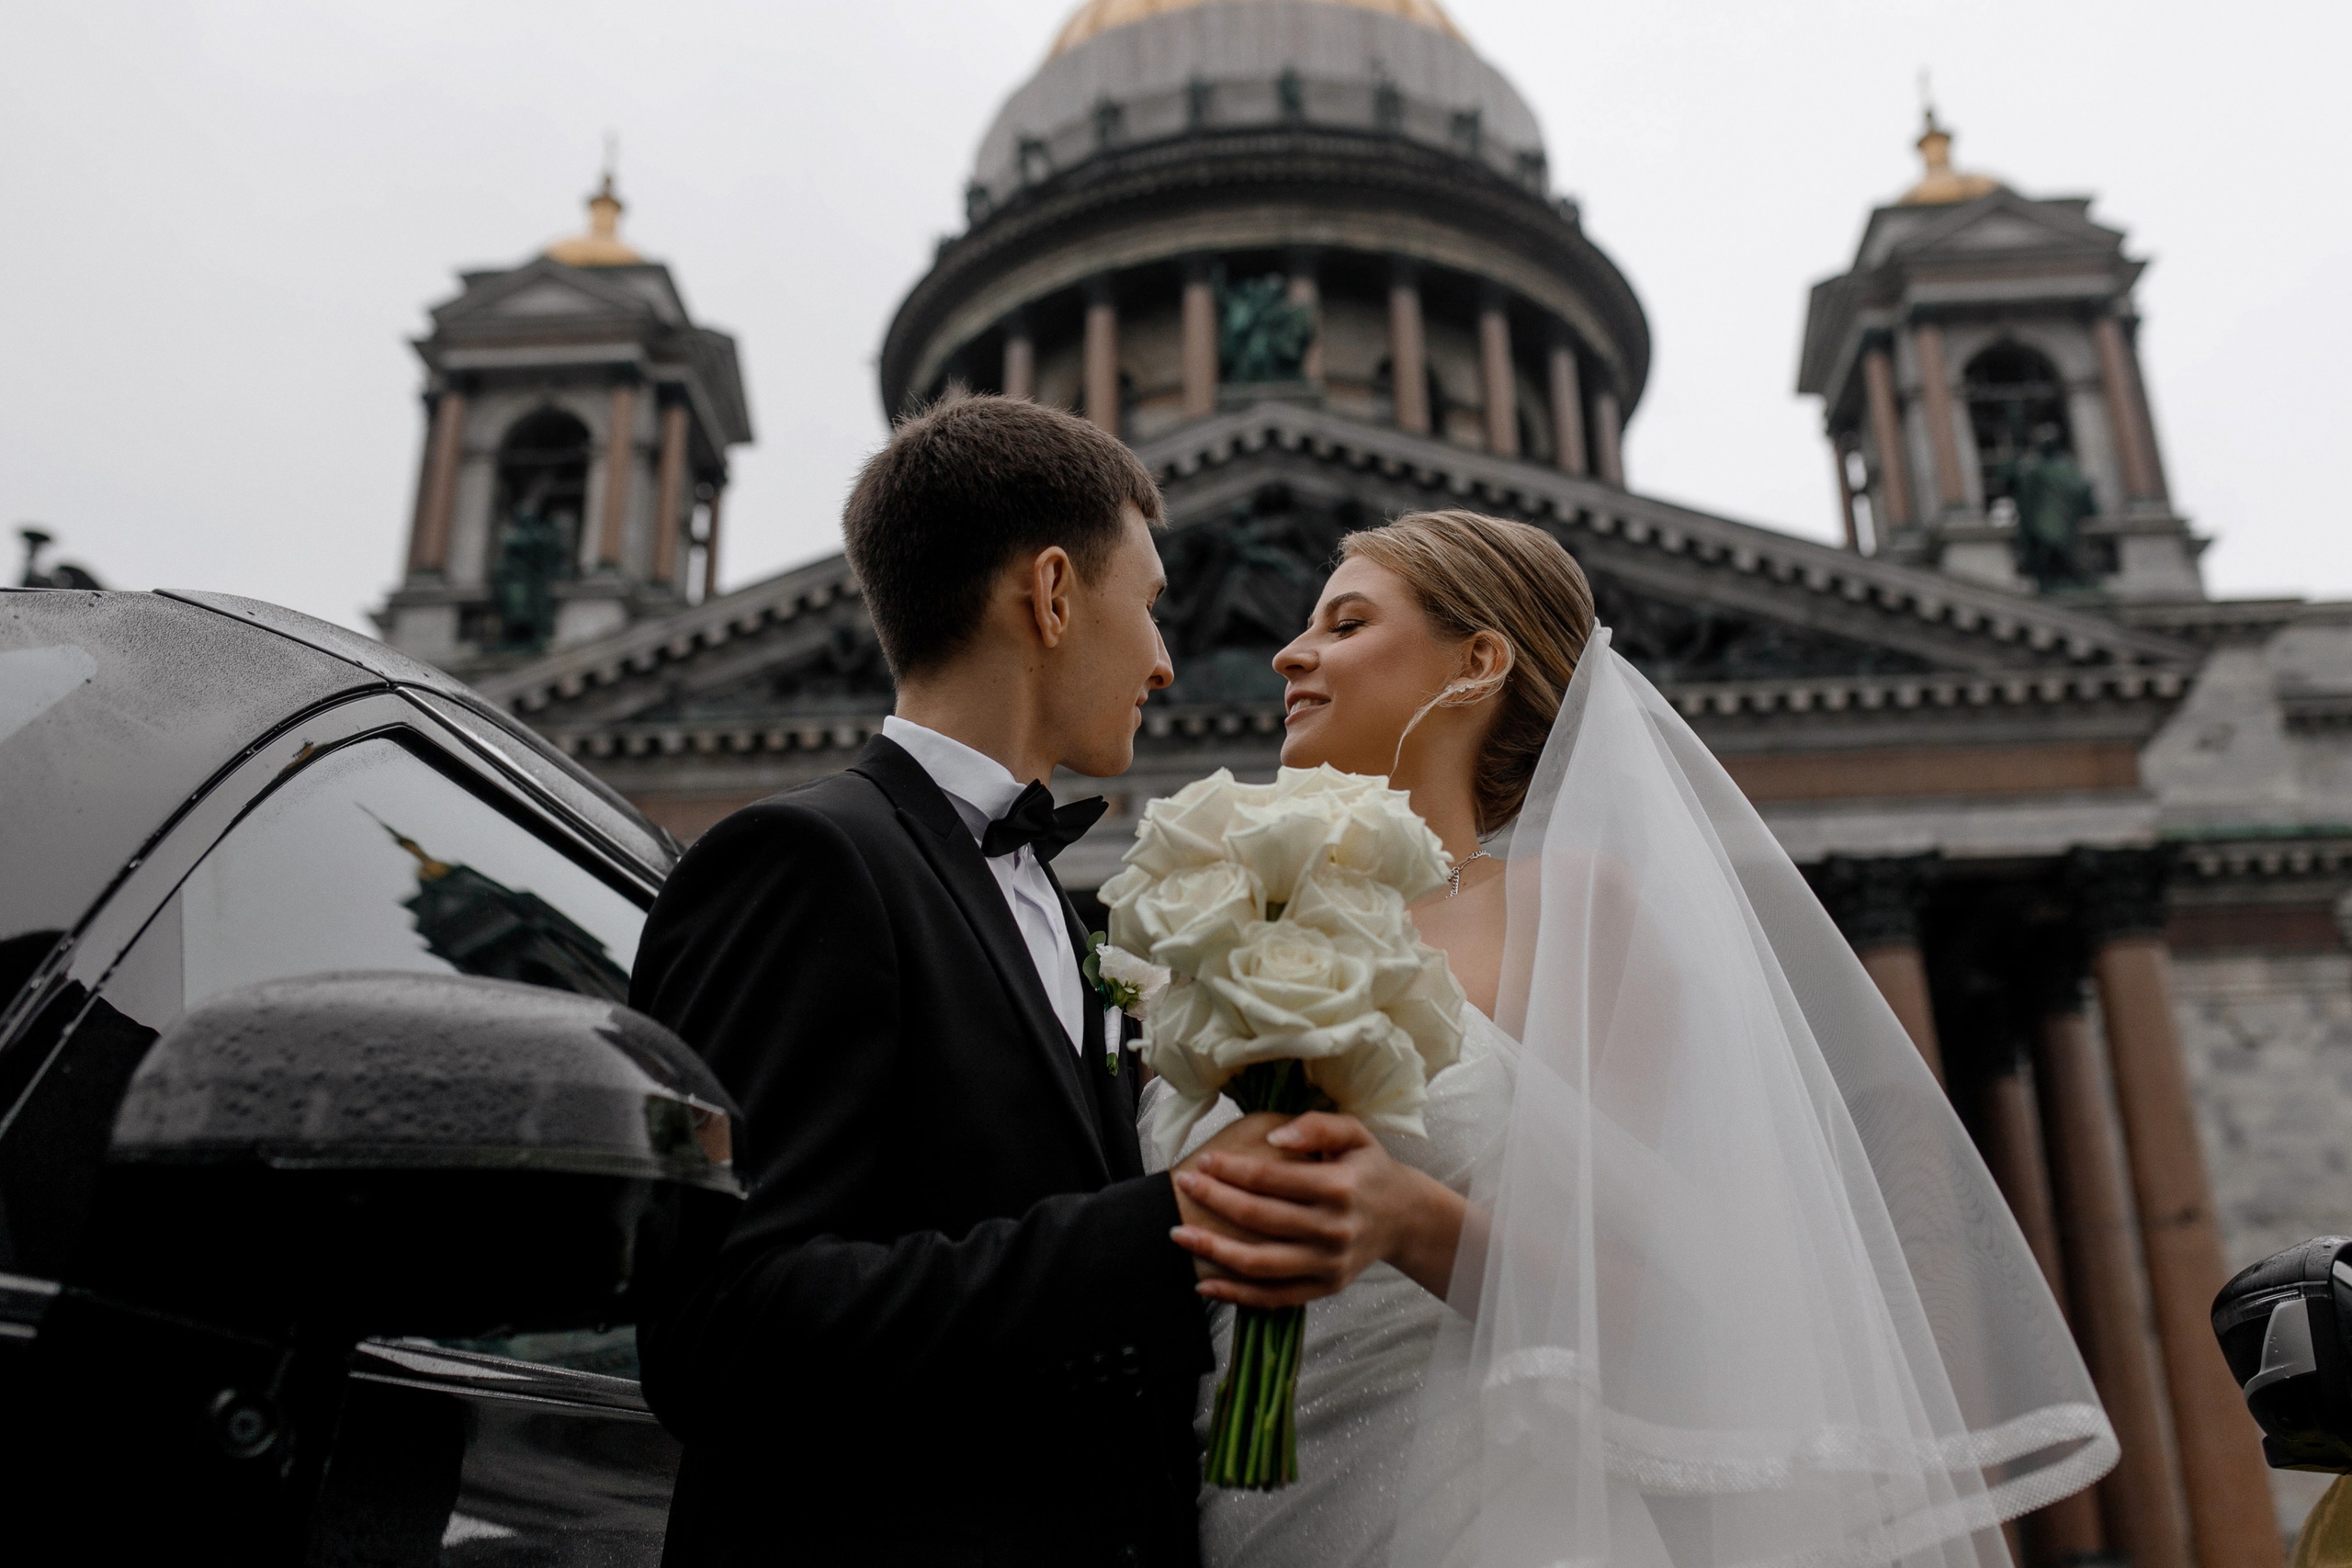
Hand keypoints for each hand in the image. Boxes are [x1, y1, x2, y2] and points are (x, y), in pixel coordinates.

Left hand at [1170, 1111, 1466, 1308]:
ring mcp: (1329, 1264)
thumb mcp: (1355, 1133)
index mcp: (1341, 1187)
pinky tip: (1205, 1284)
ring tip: (1178, 1236)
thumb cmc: (1368, 1169)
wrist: (1403, 1217)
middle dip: (1214, 1201)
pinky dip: (1237, 1295)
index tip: (1202, 1161)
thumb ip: (1317, 1126)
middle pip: (1260, 1219)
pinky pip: (1274, 1297)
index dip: (1232, 1169)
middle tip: (1182, 1185)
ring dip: (1214, 1251)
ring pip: (1261, 1264)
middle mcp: (1335, 1229)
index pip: (1272, 1179)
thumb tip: (1276, 1138)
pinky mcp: (1325, 1288)